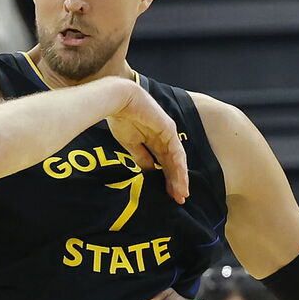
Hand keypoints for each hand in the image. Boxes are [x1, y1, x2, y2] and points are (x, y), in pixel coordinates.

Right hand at [106, 82, 188, 204]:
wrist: (118, 101)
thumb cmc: (120, 118)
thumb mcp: (130, 144)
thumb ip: (141, 157)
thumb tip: (149, 172)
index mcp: (153, 140)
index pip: (163, 163)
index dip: (166, 178)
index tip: (167, 194)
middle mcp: (163, 138)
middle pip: (172, 163)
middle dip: (175, 181)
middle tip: (179, 199)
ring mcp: (168, 133)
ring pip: (177, 160)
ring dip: (180, 178)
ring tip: (181, 194)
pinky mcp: (169, 130)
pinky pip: (177, 152)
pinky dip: (179, 167)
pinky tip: (181, 180)